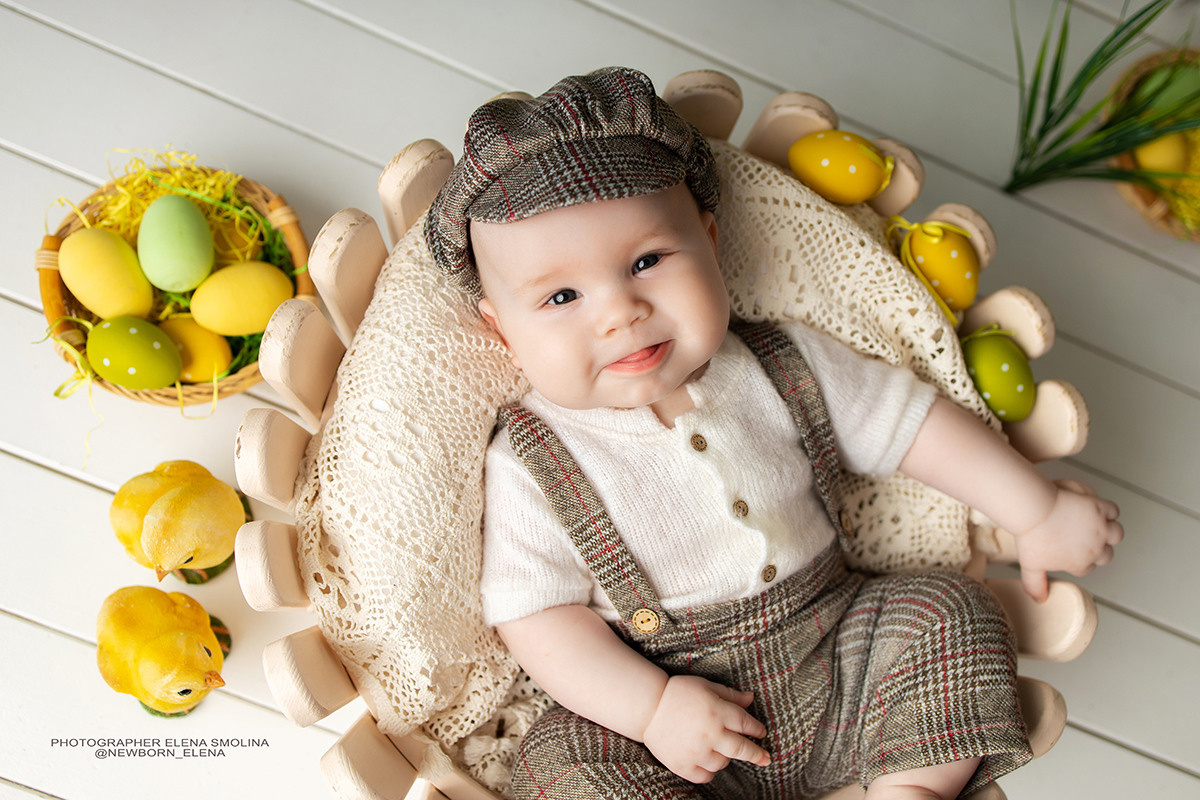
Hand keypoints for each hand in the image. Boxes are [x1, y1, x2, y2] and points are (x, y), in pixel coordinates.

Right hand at [641, 674, 770, 782]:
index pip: (746, 724)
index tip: (761, 733)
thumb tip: (751, 698)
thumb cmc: (678, 693)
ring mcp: (697, 752)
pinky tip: (706, 762)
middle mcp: (711, 733)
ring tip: (718, 750)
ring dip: (725, 758)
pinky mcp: (683, 765)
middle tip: (766, 758)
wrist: (647, 707)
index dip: (757, 729)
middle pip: (742, 749)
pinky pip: (705, 776)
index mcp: (717, 711)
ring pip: (723, 764)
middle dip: (757, 754)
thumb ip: (729, 695)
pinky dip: (709, 772)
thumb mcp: (705, 686)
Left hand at [1013, 479, 1122, 600]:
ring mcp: (1099, 528)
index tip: (1074, 552)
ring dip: (1110, 531)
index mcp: (1080, 564)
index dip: (1082, 560)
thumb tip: (1039, 600)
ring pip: (1117, 534)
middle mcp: (1094, 549)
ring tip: (1100, 526)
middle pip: (1106, 554)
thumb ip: (1036, 585)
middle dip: (1100, 549)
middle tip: (1088, 540)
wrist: (1034, 510)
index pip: (1089, 567)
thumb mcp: (1031, 565)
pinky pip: (1113, 511)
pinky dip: (1109, 510)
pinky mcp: (1099, 508)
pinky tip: (1099, 509)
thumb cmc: (1031, 536)